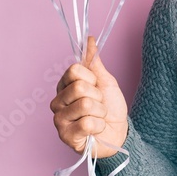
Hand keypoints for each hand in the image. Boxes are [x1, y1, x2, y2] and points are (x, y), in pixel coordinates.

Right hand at [50, 35, 128, 157]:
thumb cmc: (110, 107)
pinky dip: (99, 125)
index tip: (96, 87)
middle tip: (98, 105)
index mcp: (65, 86)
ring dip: (100, 112)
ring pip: (85, 104)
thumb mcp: (105, 81)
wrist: (119, 132)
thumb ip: (94, 62)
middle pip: (79, 87)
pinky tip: (95, 130)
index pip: (74, 70)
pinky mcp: (65, 136)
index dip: (91, 78)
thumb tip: (89, 39)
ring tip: (97, 117)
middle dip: (98, 97)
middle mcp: (57, 101)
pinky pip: (87, 123)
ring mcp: (59, 119)